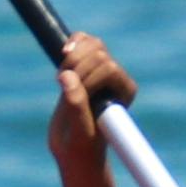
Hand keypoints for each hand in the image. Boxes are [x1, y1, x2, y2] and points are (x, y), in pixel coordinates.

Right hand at [47, 32, 136, 186]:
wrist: (72, 146)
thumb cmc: (81, 144)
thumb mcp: (80, 130)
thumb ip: (76, 104)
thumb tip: (67, 76)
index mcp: (125, 91)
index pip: (109, 68)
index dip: (88, 78)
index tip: (73, 97)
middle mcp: (117, 78)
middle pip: (99, 53)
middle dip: (77, 67)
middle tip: (61, 86)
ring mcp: (101, 69)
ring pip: (92, 44)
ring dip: (73, 57)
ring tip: (60, 76)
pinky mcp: (85, 65)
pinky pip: (83, 40)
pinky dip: (73, 42)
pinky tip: (63, 52)